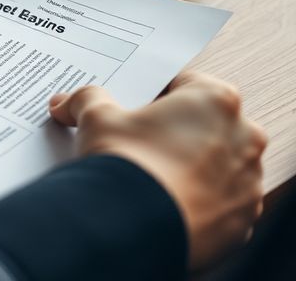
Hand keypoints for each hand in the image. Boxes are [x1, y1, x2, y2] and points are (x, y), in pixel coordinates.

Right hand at [48, 72, 266, 270]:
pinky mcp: (241, 220)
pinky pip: (218, 205)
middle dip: (176, 134)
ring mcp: (247, 182)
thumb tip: (66, 103)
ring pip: (216, 167)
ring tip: (150, 179)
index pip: (185, 85)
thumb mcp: (97, 119)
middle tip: (139, 145)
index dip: (154, 96)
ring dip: (190, 170)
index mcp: (216, 100)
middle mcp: (243, 138)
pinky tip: (164, 205)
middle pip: (206, 126)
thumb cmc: (128, 163)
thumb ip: (86, 101)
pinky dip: (195, 203)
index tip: (135, 110)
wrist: (132, 228)